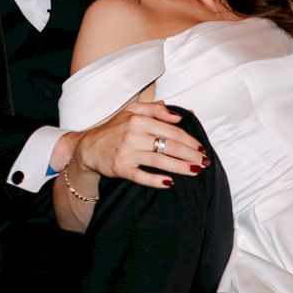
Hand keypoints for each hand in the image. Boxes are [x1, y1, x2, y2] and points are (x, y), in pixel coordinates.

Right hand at [74, 101, 208, 188]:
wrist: (89, 147)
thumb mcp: (132, 111)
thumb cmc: (115, 128)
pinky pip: (141, 176)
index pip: (172, 130)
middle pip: (169, 146)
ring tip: (195, 171)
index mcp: (139, 119)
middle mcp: (134, 135)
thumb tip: (178, 116)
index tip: (201, 147)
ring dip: (181, 167)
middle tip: (204, 162)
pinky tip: (169, 182)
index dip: (189, 140)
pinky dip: (156, 180)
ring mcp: (127, 153)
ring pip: (160, 161)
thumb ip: (156, 110)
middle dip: (190, 155)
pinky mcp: (121, 169)